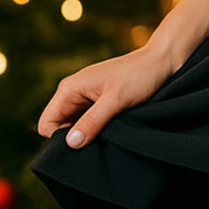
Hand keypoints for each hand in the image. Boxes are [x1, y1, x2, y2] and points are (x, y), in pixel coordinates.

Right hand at [36, 45, 171, 148]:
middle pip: (59, 127)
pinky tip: (111, 134)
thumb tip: (70, 143)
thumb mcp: (116, 100)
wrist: (162, 61)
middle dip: (73, 140)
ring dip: (87, 135)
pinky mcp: (99, 102)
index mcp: (69, 89)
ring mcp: (86, 97)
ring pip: (74, 126)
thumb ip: (92, 121)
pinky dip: (96, 130)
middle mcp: (73, 92)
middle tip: (97, 146)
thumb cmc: (139, 76)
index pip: (47, 124)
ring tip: (107, 139)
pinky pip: (88, 122)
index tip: (83, 146)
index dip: (59, 140)